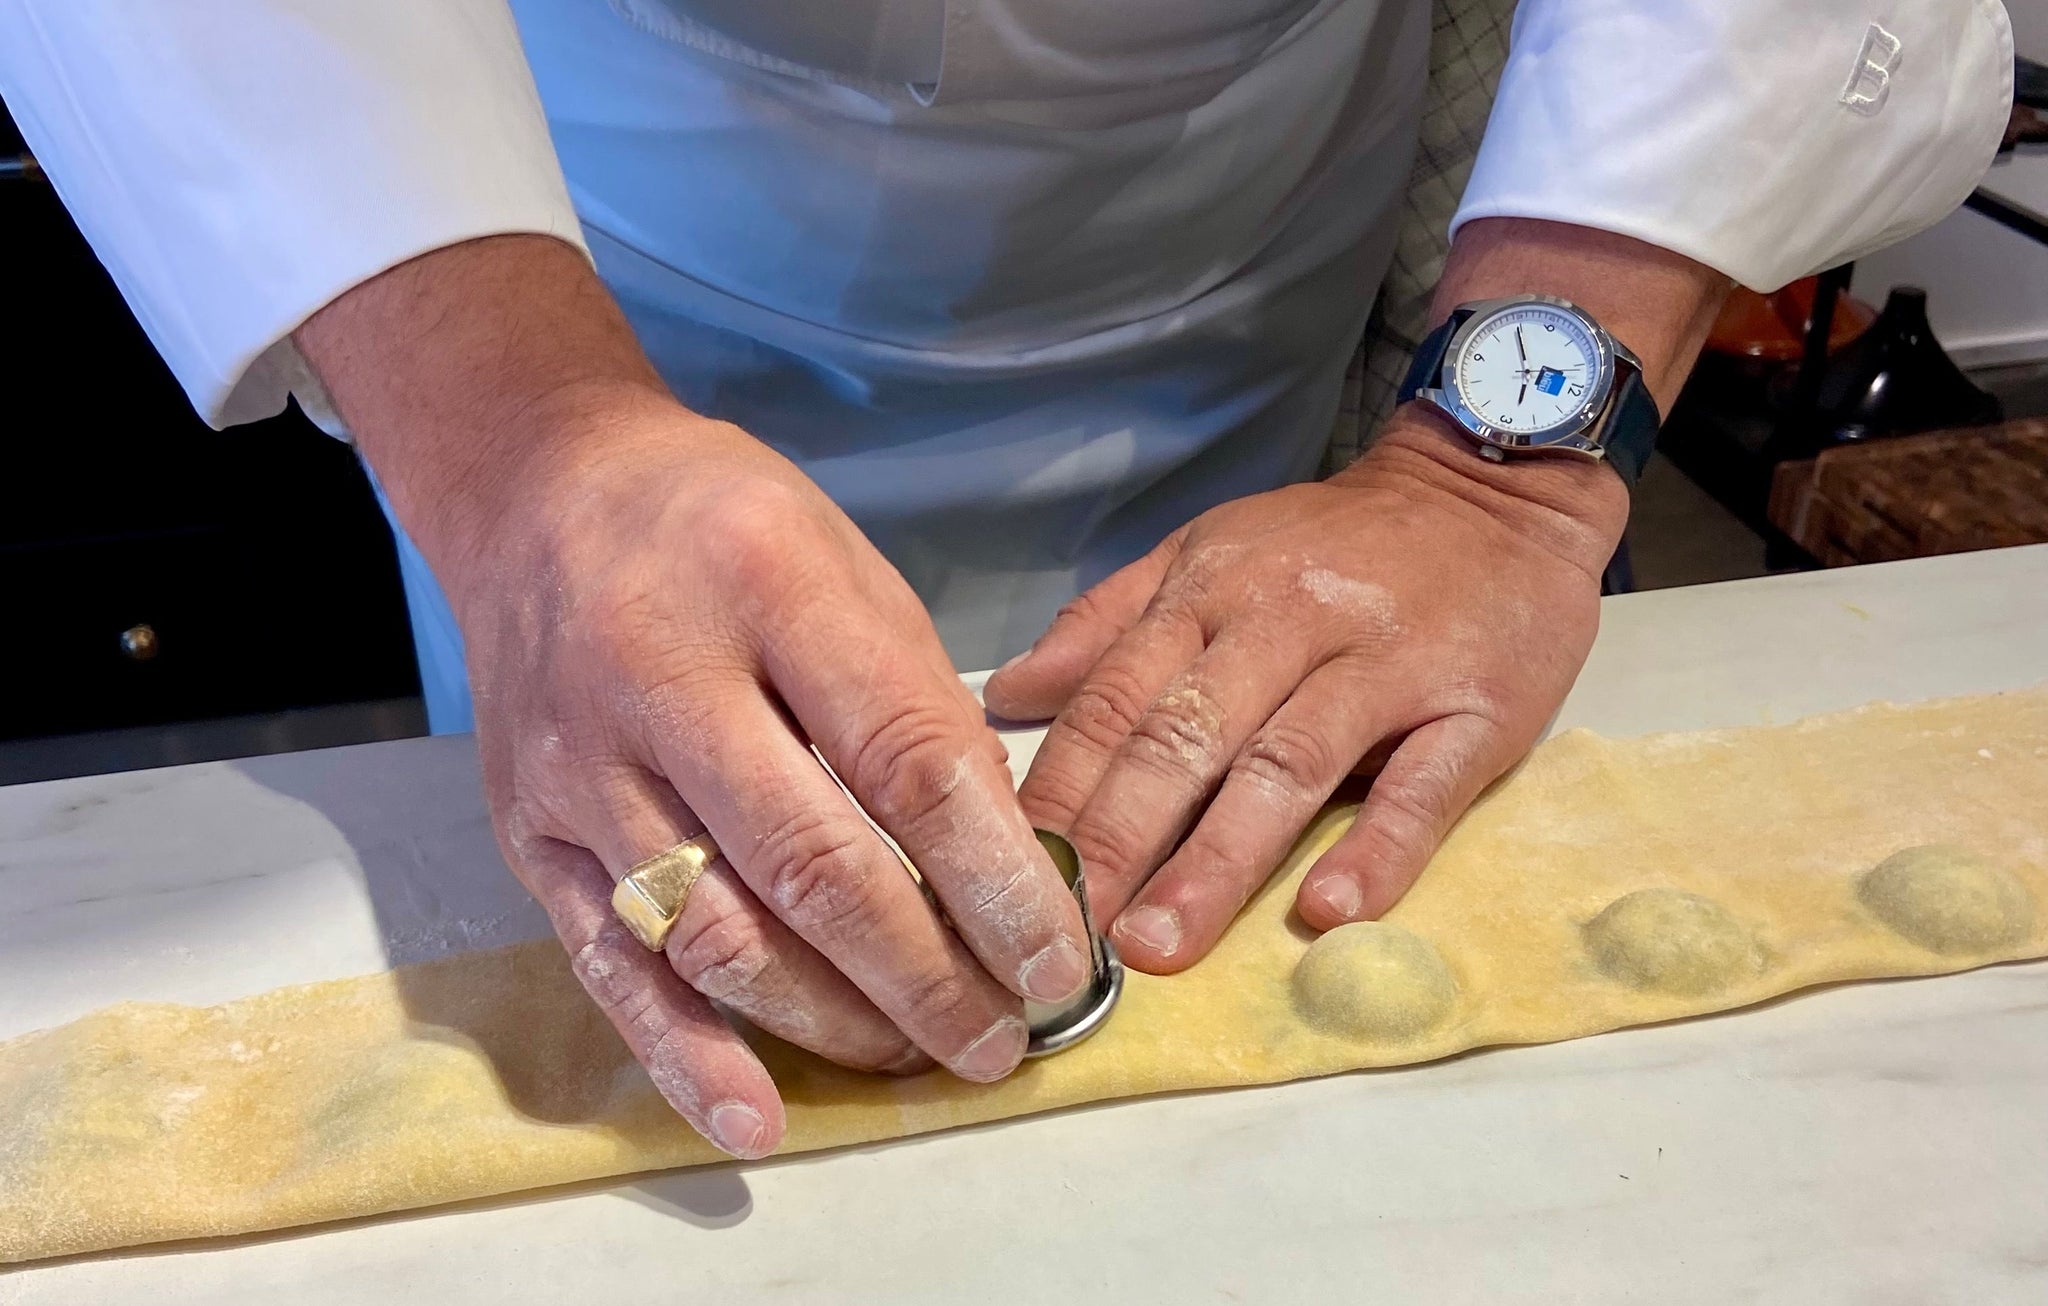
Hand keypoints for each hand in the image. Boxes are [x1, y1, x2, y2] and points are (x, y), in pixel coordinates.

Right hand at [300, 238, 1090, 1159]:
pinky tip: (756, 1118)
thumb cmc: (724, 526)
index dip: (995, 880)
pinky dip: (683, 1054)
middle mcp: (660, 676)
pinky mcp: (526, 829)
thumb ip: (918, 704)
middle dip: (927, 975)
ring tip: (919, 1056)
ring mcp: (580, 763)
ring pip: (717, 932)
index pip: (906, 762)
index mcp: (770, 584)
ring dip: (833, 1020)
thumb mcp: (849, 565)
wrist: (538, 493)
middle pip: (813, 867)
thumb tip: (1002, 863)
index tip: (1059, 959)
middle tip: (1002, 1038)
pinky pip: (608, 963)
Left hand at [984, 410, 1626, 972]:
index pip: (1116, 700)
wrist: (1494, 491)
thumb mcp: (1211, 550)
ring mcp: (1383, 664)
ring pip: (1287, 765)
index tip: (1011, 872)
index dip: (1061, 790)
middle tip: (1067, 933)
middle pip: (1185, 739)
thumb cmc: (1338, 542)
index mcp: (1212, 593)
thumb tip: (1011, 693)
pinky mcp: (1475, 706)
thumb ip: (1110, 622)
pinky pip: (1422, 784)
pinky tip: (1329, 911)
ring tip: (1161, 944)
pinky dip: (1377, 848)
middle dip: (1117, 840)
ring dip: (1218, 861)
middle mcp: (1286, 623)